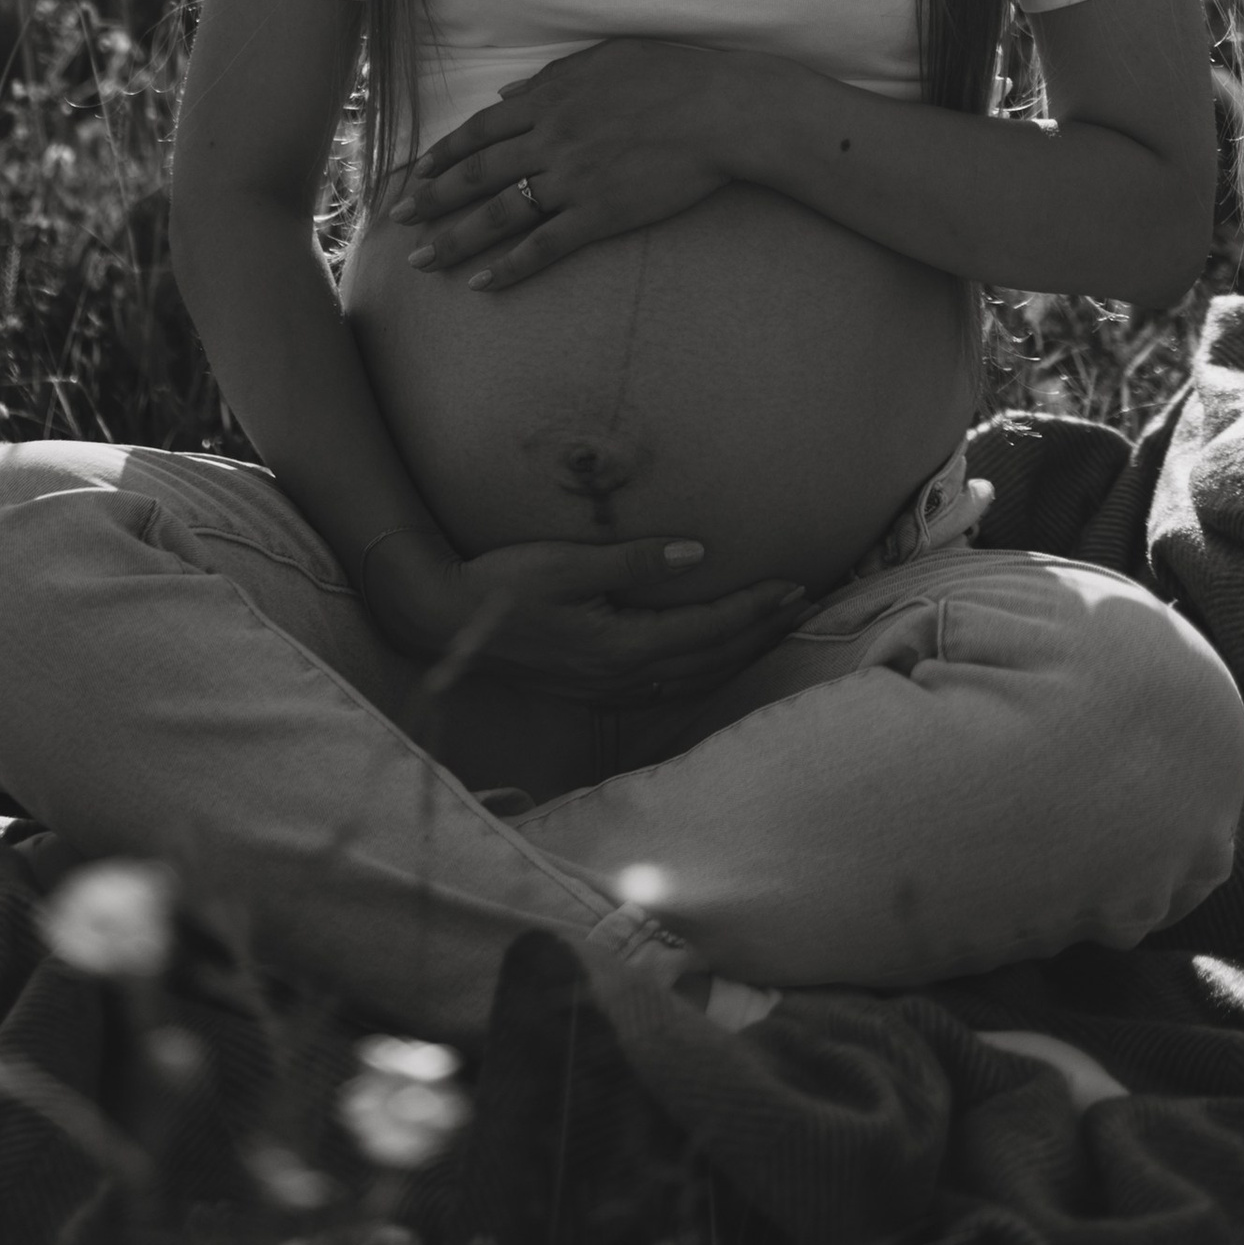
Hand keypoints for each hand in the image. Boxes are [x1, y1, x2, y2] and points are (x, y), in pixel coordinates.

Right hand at [357, 523, 809, 705]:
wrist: (441, 621)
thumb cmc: (500, 583)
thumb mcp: (566, 561)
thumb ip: (634, 561)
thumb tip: (697, 553)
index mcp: (621, 646)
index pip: (708, 628)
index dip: (755, 607)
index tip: (794, 585)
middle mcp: (621, 677)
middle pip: (711, 659)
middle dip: (760, 632)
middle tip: (802, 605)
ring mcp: (606, 691)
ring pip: (691, 680)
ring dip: (737, 655)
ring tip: (771, 630)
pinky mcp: (591, 691)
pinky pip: (664, 690)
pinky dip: (700, 674)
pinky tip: (708, 664)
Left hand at [395, 41, 753, 289]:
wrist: (724, 110)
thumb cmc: (671, 75)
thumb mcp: (604, 59)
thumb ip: (550, 78)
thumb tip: (505, 95)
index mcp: (550, 100)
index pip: (479, 131)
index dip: (442, 155)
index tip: (415, 174)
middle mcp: (551, 139)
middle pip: (475, 175)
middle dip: (431, 200)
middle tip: (398, 221)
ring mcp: (573, 179)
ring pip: (498, 215)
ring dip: (454, 240)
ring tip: (422, 261)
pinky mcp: (601, 214)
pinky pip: (545, 246)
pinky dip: (509, 267)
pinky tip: (482, 284)